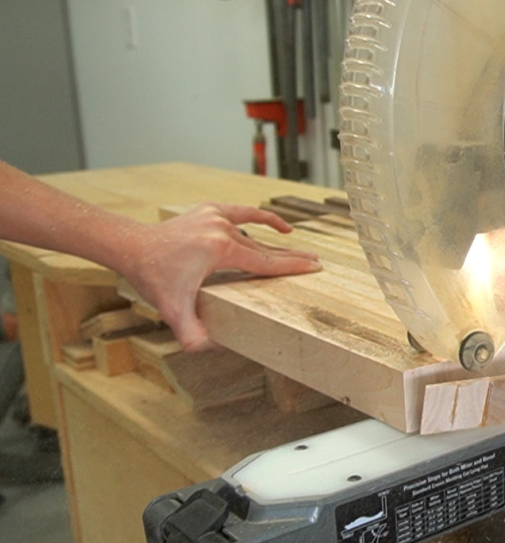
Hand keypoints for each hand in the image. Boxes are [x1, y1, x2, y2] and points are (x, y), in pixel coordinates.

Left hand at [119, 203, 320, 350]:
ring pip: (255, 233)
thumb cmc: (154, 277)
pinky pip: (244, 212)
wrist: (133, 247)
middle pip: (265, 247)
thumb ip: (191, 333)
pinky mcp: (210, 210)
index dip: (290, 267)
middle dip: (292, 256)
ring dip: (278, 243)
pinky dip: (263, 217)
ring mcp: (216, 217)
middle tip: (316, 262)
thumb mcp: (172, 310)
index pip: (264, 261)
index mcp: (221, 249)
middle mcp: (223, 228)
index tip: (313, 268)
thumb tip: (212, 348)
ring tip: (299, 250)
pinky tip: (279, 226)